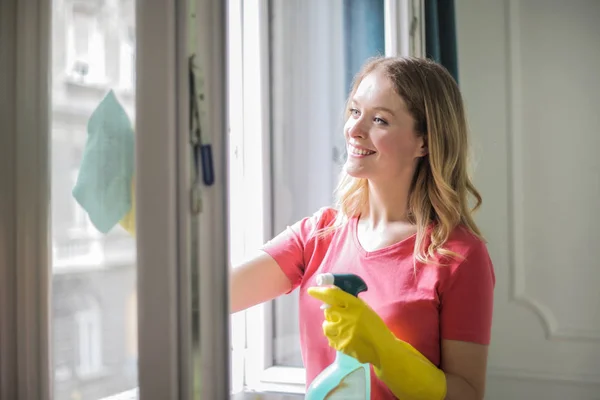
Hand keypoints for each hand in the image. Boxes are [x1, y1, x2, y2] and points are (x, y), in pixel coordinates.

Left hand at [308, 285, 446, 399]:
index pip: (333, 294)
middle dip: (331, 314)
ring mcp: (344, 331)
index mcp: (355, 304)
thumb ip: (350, 303)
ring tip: (342, 329)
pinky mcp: (342, 344)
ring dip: (331, 326)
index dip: (320, 292)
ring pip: (326, 326)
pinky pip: (330, 338)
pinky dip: (335, 338)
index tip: (311, 291)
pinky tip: (345, 338)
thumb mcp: (365, 309)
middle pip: (328, 311)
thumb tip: (332, 295)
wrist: (383, 348)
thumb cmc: (375, 327)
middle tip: (339, 317)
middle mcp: (348, 316)